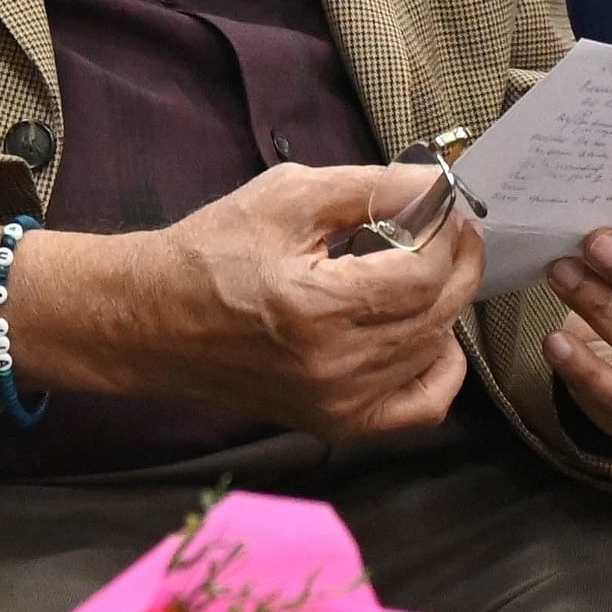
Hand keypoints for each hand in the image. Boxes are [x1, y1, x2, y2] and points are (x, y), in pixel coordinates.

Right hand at [2, 164, 480, 440]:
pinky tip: (428, 332)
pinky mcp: (337, 424)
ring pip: (437, 351)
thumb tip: (438, 186)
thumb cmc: (213, 251)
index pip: (425, 272)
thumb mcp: (288, 196)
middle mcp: (335, 368)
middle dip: (457, 259)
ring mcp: (339, 406)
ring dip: (443, 303)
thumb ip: (372, 187)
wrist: (154, 321)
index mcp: (318, 307)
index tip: (446, 203)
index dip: (448, 232)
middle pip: (440, 311)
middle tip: (450, 226)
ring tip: (418, 267)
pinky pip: (423, 408)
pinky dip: (440, 367)